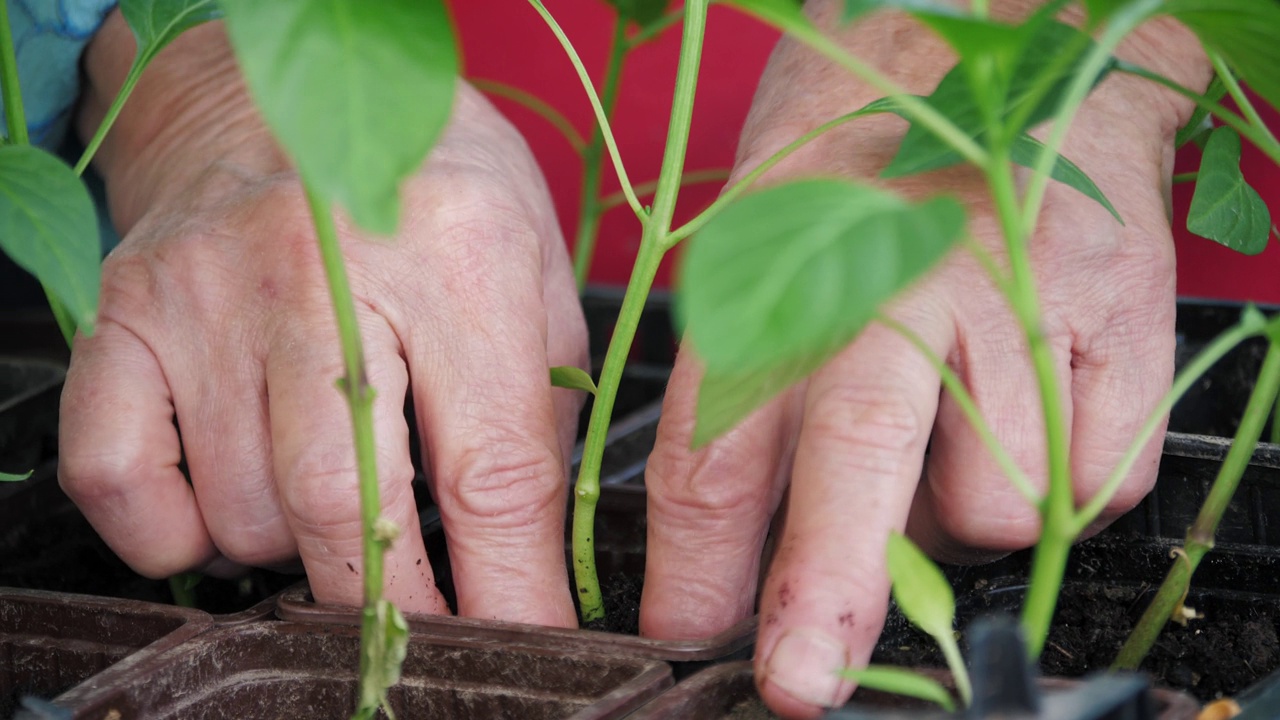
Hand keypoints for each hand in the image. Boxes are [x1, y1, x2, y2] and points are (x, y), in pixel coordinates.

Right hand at [59, 13, 586, 624]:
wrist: (279, 78)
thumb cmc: (426, 176)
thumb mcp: (531, 253)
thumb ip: (544, 392)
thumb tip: (540, 538)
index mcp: (457, 254)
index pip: (494, 470)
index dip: (516, 588)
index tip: (533, 642)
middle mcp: (322, 272)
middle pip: (350, 509)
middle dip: (400, 606)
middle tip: (427, 627)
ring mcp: (208, 296)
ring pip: (244, 513)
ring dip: (299, 549)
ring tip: (335, 492)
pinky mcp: (127, 315)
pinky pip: (117, 481)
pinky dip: (172, 534)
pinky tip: (229, 497)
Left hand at [638, 3, 1210, 716]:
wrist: (1013, 39)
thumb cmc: (871, 150)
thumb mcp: (765, 234)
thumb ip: (752, 383)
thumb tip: (744, 546)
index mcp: (794, 263)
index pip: (725, 437)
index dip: (697, 561)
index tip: (686, 637)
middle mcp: (908, 279)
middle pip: (858, 457)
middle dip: (826, 590)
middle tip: (802, 683)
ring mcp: (1028, 296)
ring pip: (991, 502)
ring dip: (952, 522)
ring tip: (947, 443)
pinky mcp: (1127, 317)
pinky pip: (1091, 486)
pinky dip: (1052, 492)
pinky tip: (1026, 421)